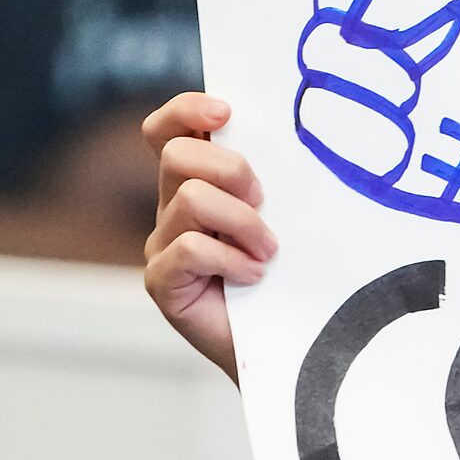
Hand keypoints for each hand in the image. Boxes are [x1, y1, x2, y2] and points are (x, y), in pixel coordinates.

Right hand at [143, 92, 269, 381]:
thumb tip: (297, 139)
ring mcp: (163, 245)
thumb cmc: (292, 278)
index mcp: (199, 183)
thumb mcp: (287, 219)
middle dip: (231, 171)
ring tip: (268, 252)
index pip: (169, 130)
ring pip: (189, 199)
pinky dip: (229, 260)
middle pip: (178, 156)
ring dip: (241, 223)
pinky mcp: (162, 282)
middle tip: (264, 203)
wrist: (290, 348)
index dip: (187, 111)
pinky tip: (253, 278)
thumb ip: (275, 182)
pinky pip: (188, 248)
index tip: (226, 112)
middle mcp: (172, 208)